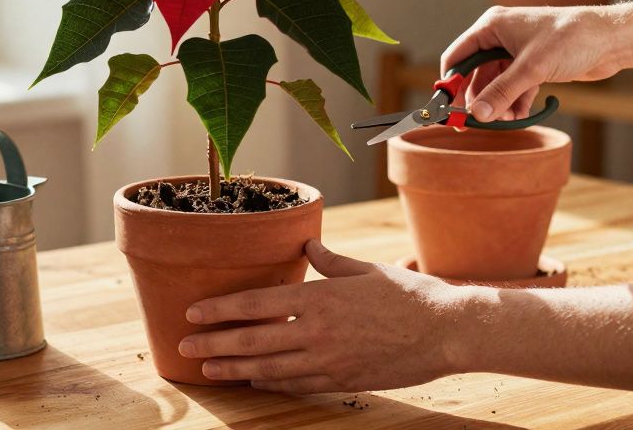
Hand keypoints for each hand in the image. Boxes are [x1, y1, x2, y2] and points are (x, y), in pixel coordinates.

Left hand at [178, 240, 466, 392]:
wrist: (447, 332)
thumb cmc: (410, 295)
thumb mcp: (367, 270)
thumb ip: (331, 261)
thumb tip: (306, 246)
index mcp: (320, 299)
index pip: (256, 305)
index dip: (220, 310)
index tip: (193, 313)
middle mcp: (318, 333)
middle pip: (254, 341)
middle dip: (215, 345)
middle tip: (185, 347)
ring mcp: (329, 361)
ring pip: (269, 369)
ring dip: (234, 369)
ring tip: (208, 370)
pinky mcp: (343, 381)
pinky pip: (298, 385)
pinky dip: (271, 383)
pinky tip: (253, 380)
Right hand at [441, 5, 626, 121]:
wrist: (611, 39)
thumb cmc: (571, 38)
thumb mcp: (531, 68)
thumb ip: (502, 92)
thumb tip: (477, 115)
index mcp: (492, 26)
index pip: (458, 56)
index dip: (451, 83)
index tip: (448, 109)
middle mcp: (500, 37)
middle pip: (475, 74)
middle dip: (480, 99)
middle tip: (479, 123)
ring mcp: (517, 51)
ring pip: (496, 84)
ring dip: (499, 104)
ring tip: (509, 120)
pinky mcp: (533, 65)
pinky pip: (514, 88)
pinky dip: (515, 103)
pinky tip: (521, 115)